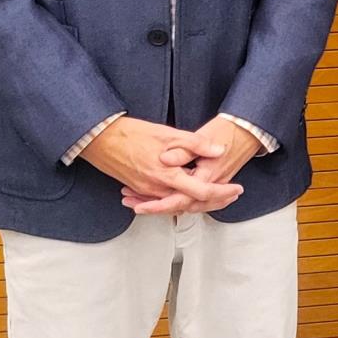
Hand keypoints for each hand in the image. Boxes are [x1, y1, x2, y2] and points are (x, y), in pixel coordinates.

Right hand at [83, 115, 244, 216]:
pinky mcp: (139, 189)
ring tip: (216, 195)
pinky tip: (187, 194)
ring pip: (177, 204)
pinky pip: (162, 200)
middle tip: (232, 195)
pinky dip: (178, 199)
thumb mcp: (168, 133)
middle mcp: (157, 188)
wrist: (100, 139)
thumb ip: (195, 144)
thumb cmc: (132, 134)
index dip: (222, 192)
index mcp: (168, 175)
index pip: (202, 191)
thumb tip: (218, 151)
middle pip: (192, 203)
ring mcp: (147, 190)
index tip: (237, 188)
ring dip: (197, 201)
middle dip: (215, 201)